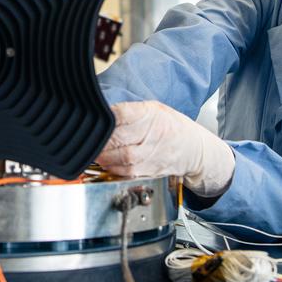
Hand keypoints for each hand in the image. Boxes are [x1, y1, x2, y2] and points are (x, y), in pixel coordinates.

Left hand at [96, 100, 234, 196]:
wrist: (193, 149)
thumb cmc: (170, 126)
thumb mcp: (154, 110)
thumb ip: (130, 111)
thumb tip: (101, 113)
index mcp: (152, 115)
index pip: (123, 113)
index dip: (105, 116)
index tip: (94, 118)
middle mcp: (154, 134)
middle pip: (119, 137)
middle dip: (100, 140)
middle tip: (89, 139)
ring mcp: (153, 154)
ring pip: (123, 158)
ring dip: (104, 157)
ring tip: (95, 153)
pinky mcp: (151, 170)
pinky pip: (128, 172)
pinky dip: (113, 169)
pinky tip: (106, 163)